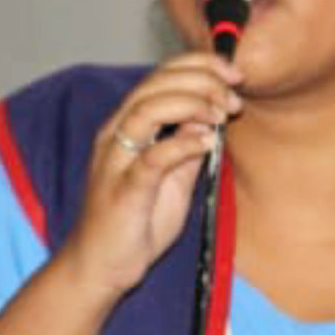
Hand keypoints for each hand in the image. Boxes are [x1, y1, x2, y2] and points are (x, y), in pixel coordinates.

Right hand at [63, 52, 242, 299]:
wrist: (101, 267)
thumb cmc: (134, 224)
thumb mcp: (173, 179)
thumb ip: (188, 148)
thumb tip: (211, 118)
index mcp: (126, 127)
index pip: (159, 77)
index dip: (197, 66)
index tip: (232, 74)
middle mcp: (115, 136)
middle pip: (153, 84)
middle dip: (201, 79)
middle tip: (233, 93)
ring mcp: (115, 161)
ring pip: (147, 110)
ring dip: (191, 104)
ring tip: (222, 114)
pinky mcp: (122, 191)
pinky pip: (152, 157)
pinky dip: (183, 144)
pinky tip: (207, 141)